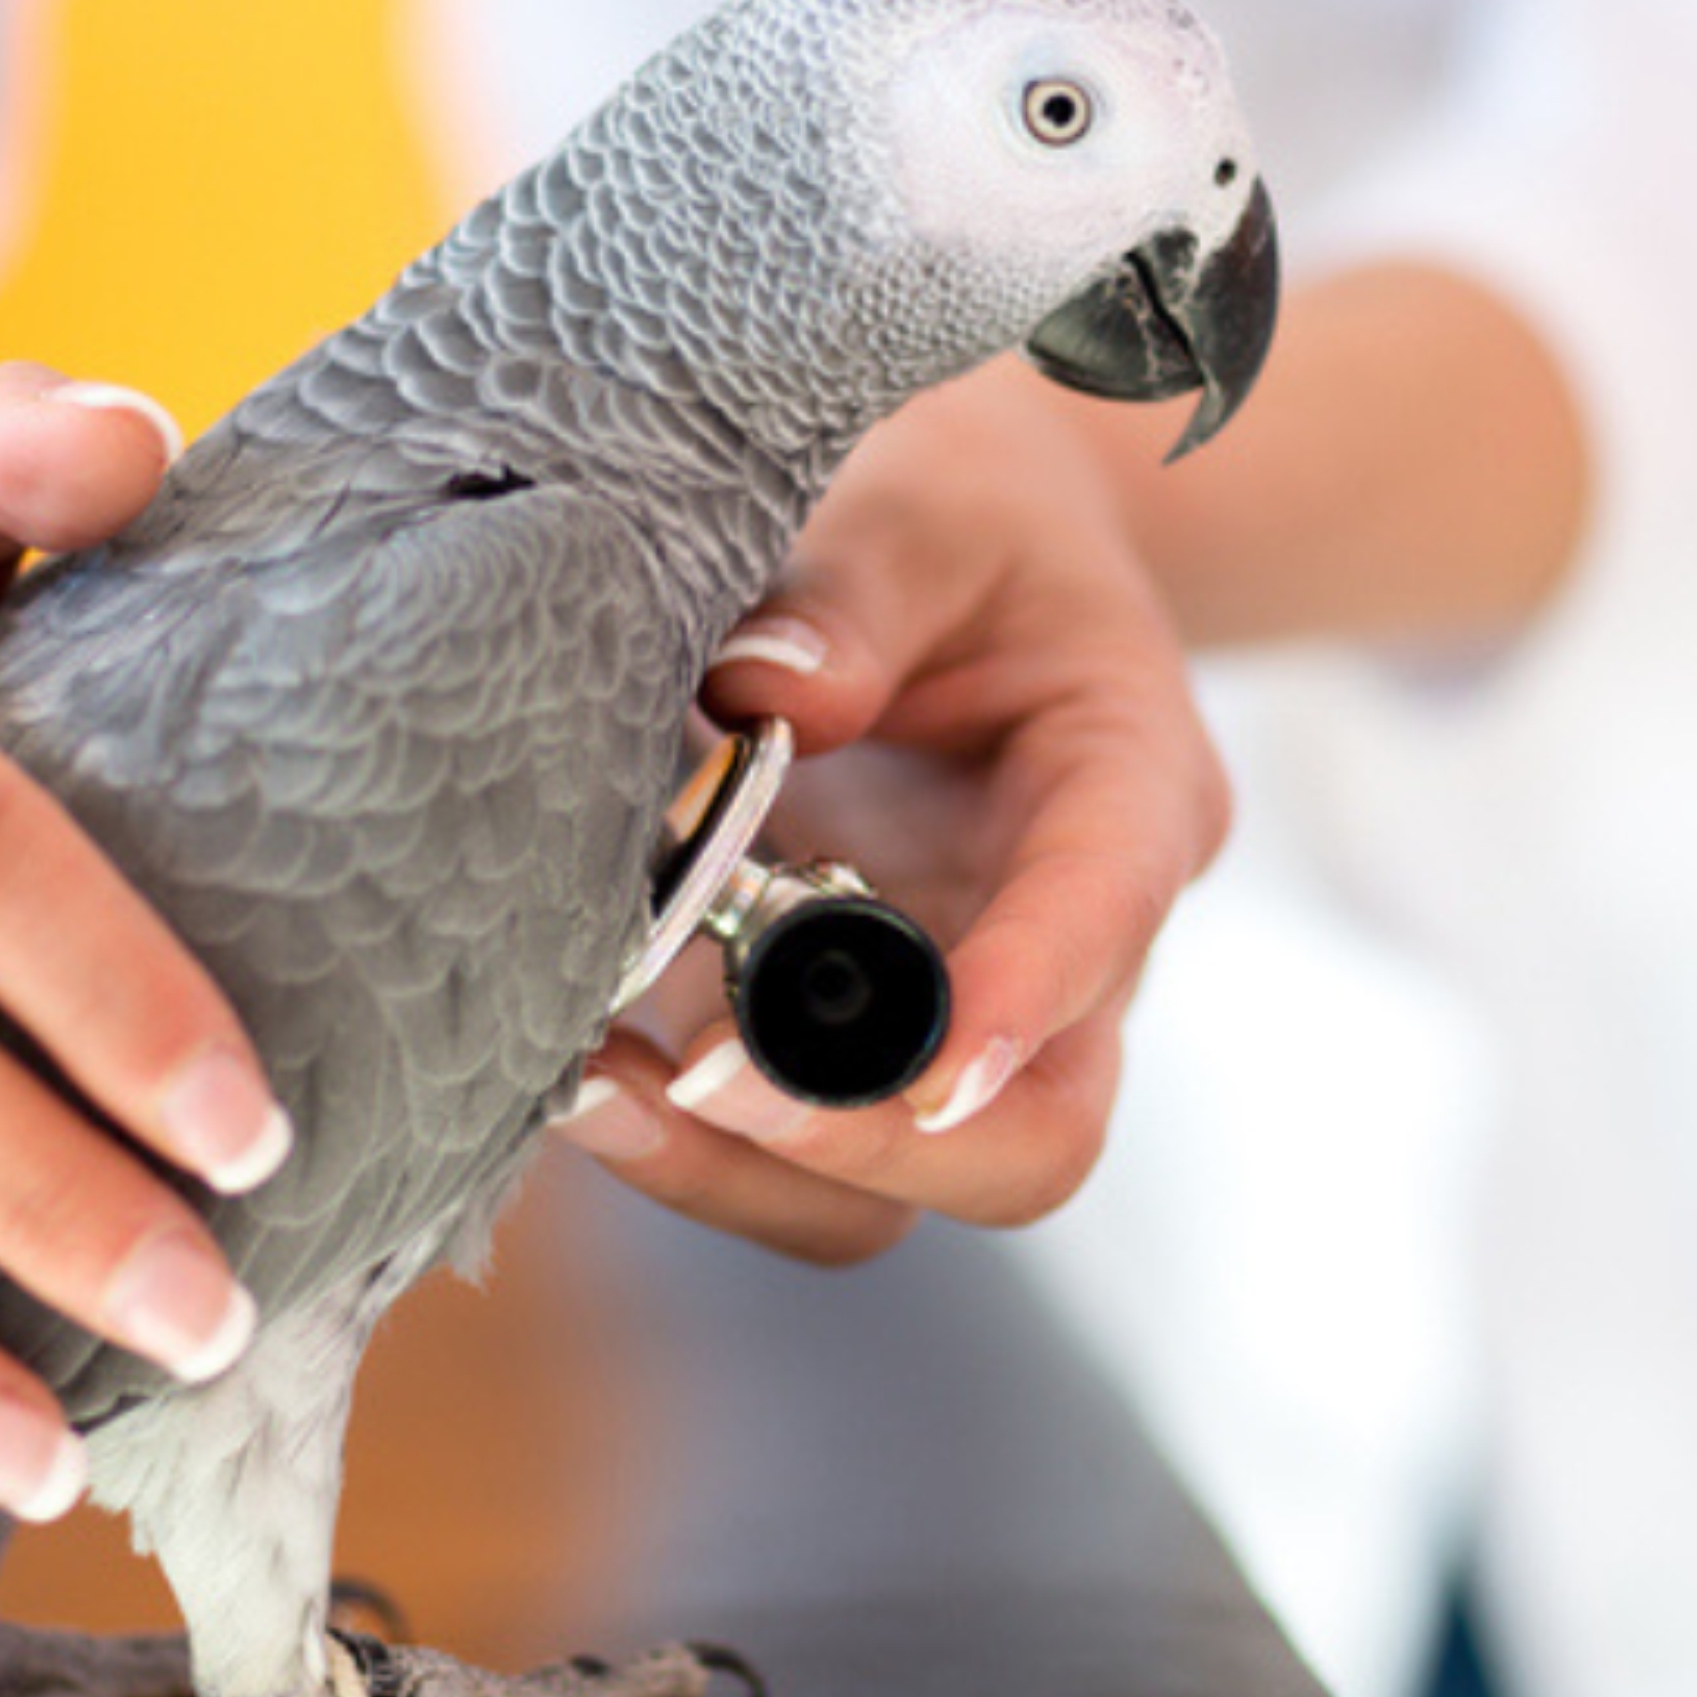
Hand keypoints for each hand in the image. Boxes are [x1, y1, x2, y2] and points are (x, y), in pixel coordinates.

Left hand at [556, 362, 1229, 1263]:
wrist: (954, 546)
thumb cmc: (955, 521)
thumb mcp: (925, 510)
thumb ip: (856, 590)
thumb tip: (766, 696)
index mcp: (1126, 791)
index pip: (1106, 916)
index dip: (1025, 998)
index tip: (923, 1057)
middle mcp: (1058, 943)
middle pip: (1031, 1134)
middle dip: (870, 1136)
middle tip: (701, 1079)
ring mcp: (943, 1010)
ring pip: (894, 1186)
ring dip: (745, 1167)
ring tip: (591, 1092)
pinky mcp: (831, 1032)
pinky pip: (781, 1147)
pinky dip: (682, 1135)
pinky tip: (570, 1072)